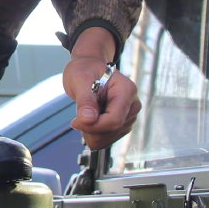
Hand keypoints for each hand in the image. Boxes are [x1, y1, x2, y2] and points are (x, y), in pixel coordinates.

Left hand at [63, 28, 140, 150]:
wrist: (88, 69)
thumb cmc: (85, 70)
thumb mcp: (80, 79)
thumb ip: (85, 100)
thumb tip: (88, 119)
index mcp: (126, 90)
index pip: (114, 120)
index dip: (93, 126)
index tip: (76, 122)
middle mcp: (132, 104)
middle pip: (112, 130)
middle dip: (91, 129)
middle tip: (77, 118)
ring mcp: (129, 115)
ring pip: (109, 138)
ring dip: (92, 132)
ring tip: (84, 114)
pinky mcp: (123, 124)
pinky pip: (108, 138)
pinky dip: (95, 134)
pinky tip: (89, 120)